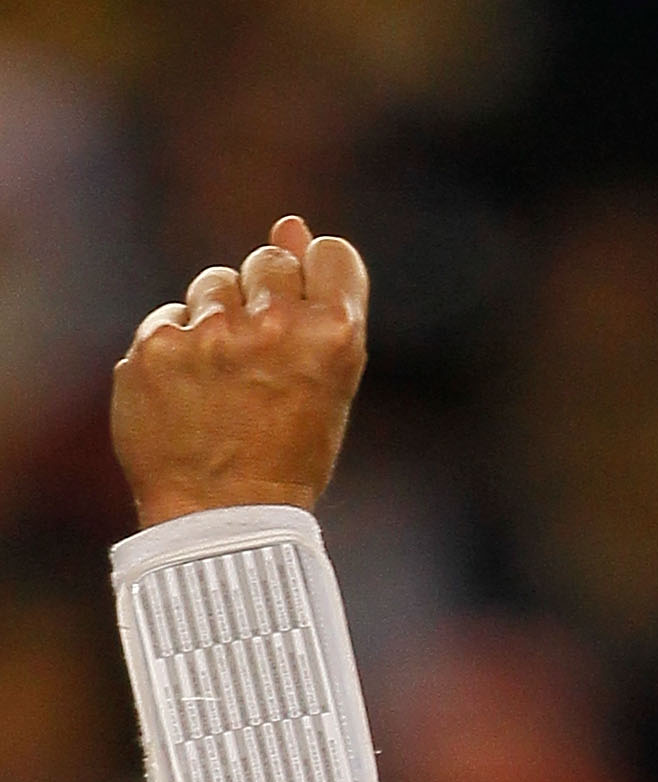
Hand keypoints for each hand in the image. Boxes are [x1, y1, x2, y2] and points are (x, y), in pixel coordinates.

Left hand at [113, 216, 368, 528]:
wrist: (224, 519)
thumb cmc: (287, 456)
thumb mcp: (323, 383)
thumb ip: (313, 302)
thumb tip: (290, 222)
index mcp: (334, 339)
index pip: (330, 255)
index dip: (318, 279)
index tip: (308, 314)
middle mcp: (275, 327)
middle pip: (268, 260)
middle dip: (264, 299)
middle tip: (264, 366)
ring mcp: (212, 334)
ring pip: (214, 284)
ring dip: (217, 321)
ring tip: (225, 384)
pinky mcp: (157, 345)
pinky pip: (170, 319)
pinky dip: (176, 352)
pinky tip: (190, 396)